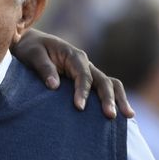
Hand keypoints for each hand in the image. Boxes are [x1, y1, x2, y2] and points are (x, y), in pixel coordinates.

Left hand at [11, 29, 133, 118]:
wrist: (30, 43)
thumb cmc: (31, 48)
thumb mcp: (33, 55)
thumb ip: (44, 68)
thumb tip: (54, 85)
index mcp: (73, 55)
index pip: (83, 75)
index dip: (83, 91)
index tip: (79, 107)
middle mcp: (84, 63)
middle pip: (102, 80)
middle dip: (108, 98)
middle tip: (110, 115)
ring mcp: (88, 71)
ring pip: (109, 83)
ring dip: (118, 99)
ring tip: (128, 116)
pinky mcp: (86, 79)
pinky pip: (104, 87)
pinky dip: (115, 98)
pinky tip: (122, 114)